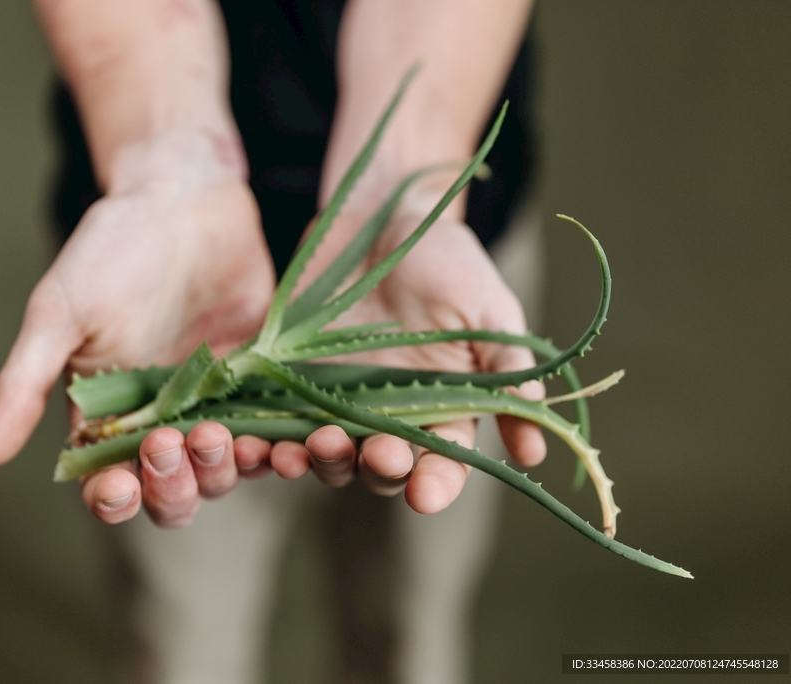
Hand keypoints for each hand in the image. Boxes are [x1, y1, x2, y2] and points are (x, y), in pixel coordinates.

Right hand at [0, 132, 275, 526]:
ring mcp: (216, 404)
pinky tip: (291, 442)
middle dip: (174, 486)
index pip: (109, 485)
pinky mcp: (264, 382)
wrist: (183, 196)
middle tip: (173, 443)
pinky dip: (284, 447)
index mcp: (107, 416)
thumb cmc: (110, 249)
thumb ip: (25, 383)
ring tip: (225, 437)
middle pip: (173, 492)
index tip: (120, 484)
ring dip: (226, 470)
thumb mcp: (59, 312)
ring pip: (226, 471)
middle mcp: (163, 421)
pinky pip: (277, 431)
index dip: (115, 498)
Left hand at [249, 203, 546, 512]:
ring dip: (318, 461)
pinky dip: (265, 441)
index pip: (442, 464)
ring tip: (307, 450)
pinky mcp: (290, 381)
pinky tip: (254, 442)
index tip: (426, 495)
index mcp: (441, 408)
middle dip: (378, 469)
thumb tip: (535, 450)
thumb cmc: (445, 260)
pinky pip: (275, 423)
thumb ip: (506, 371)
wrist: (380, 216)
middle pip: (381, 469)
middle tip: (375, 453)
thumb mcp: (487, 309)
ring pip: (326, 455)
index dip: (436, 484)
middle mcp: (388, 415)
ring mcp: (335, 401)